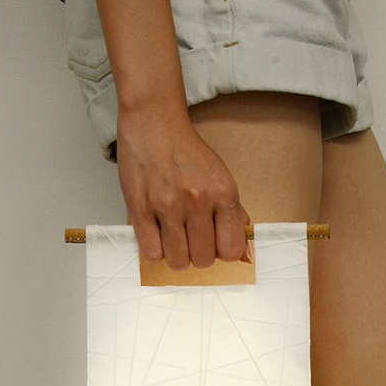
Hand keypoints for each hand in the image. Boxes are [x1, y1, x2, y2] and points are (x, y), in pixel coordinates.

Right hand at [115, 106, 249, 269]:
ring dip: (176, 256)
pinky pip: (151, 252)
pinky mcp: (140, 208)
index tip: (213, 245)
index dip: (221, 253)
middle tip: (190, 240)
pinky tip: (156, 236)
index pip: (231, 250)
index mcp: (224, 194)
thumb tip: (244, 247)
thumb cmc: (186, 151)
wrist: (154, 124)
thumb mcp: (221, 177)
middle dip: (198, 255)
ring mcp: (168, 206)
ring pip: (178, 261)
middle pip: (204, 260)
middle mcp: (198, 201)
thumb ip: (233, 212)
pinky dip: (155, 250)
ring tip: (173, 239)